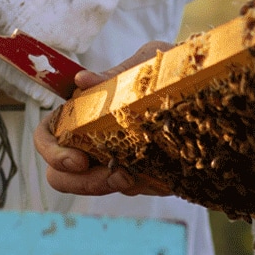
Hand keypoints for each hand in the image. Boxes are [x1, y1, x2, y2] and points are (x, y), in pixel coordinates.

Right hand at [34, 40, 169, 196]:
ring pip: (90, 185)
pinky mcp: (136, 171)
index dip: (51, 151)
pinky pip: (125, 188)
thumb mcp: (144, 66)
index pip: (47, 133)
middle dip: (79, 182)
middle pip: (58, 173)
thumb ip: (115, 75)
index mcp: (83, 110)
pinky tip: (151, 175)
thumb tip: (82, 79)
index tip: (78, 160)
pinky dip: (135, 185)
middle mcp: (90, 136)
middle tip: (111, 175)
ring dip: (105, 186)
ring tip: (131, 176)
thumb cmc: (168, 68)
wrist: (207, 87)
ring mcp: (111, 156)